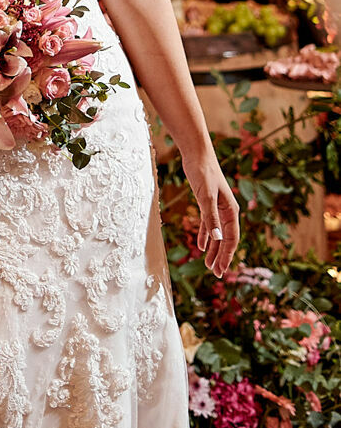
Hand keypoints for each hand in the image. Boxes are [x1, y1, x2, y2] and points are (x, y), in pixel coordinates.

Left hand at [183, 150, 240, 276]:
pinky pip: (208, 224)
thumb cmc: (203, 172)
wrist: (197, 153)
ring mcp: (217, 207)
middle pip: (226, 239)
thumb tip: (217, 239)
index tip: (221, 271)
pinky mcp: (207, 202)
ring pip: (217, 233)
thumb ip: (211, 218)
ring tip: (209, 265)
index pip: (231, 239)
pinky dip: (205, 235)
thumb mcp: (206, 196)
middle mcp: (227, 211)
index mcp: (231, 211)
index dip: (227, 256)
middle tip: (217, 274)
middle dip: (221, 257)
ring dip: (213, 249)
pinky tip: (201, 245)